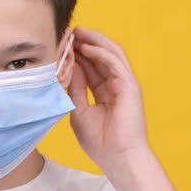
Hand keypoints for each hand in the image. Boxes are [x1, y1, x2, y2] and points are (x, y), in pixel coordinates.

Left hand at [67, 26, 149, 173]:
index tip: (60, 43)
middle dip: (83, 42)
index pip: (90, 66)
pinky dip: (101, 53)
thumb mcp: (78, 110)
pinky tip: (86, 47)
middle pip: (100, 56)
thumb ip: (74, 88)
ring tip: (76, 32)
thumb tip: (68, 67)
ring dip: (93, 41)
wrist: (117, 158)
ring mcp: (124, 84)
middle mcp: (115, 84)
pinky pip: (115, 63)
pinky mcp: (130, 86)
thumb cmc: (99, 141)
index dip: (76, 53)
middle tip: (66, 31)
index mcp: (104, 92)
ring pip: (110, 53)